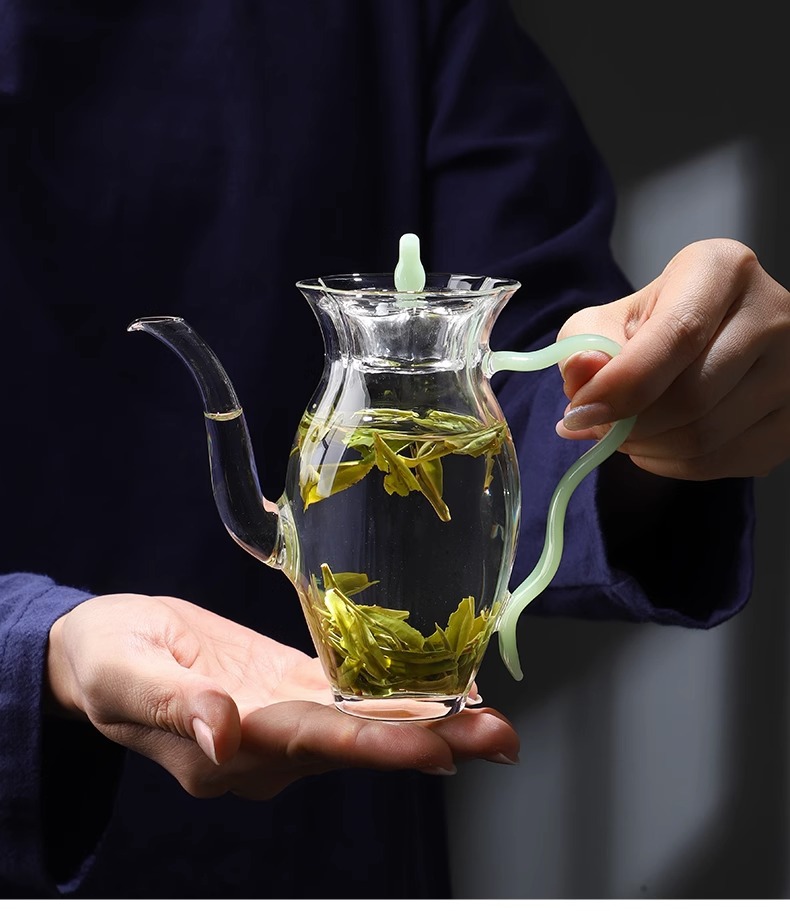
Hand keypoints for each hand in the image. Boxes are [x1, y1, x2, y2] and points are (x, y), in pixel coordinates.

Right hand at [47, 594, 518, 799]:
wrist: (101, 650)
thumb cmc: (104, 660)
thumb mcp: (125, 676)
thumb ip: (177, 705)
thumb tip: (224, 731)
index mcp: (228, 749)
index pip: (316, 746)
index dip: (380, 747)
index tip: (440, 748)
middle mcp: (266, 747)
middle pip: (356, 745)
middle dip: (431, 742)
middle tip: (501, 736)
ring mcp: (281, 722)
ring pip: (361, 727)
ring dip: (428, 724)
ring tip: (491, 717)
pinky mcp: (285, 691)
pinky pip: (346, 701)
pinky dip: (393, 701)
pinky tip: (439, 693)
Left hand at [555, 238, 789, 478]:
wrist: (703, 340)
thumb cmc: (651, 325)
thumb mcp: (608, 320)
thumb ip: (586, 345)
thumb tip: (582, 375)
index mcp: (724, 270)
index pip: (678, 335)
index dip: (623, 384)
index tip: (580, 413)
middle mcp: (773, 314)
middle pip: (692, 395)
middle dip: (629, 424)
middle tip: (597, 426)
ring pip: (706, 436)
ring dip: (646, 448)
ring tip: (622, 432)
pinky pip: (720, 462)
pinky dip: (670, 464)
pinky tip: (655, 443)